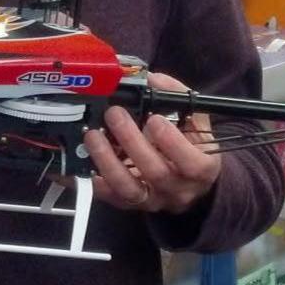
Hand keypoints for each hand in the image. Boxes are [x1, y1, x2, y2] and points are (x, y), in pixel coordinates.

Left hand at [84, 72, 220, 214]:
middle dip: (132, 141)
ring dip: (107, 161)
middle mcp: (179, 189)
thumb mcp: (195, 121)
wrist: (188, 182)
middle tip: (114, 114)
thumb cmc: (191, 145)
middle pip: (155, 172)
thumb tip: (151, 79)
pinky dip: (94, 181)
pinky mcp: (131, 205)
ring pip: (129, 189)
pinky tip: (82, 164)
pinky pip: (110, 197)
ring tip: (92, 135)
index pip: (192, 163)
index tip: (154, 118)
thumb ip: (176, 98)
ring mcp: (154, 200)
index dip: (172, 143)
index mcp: (202, 169)